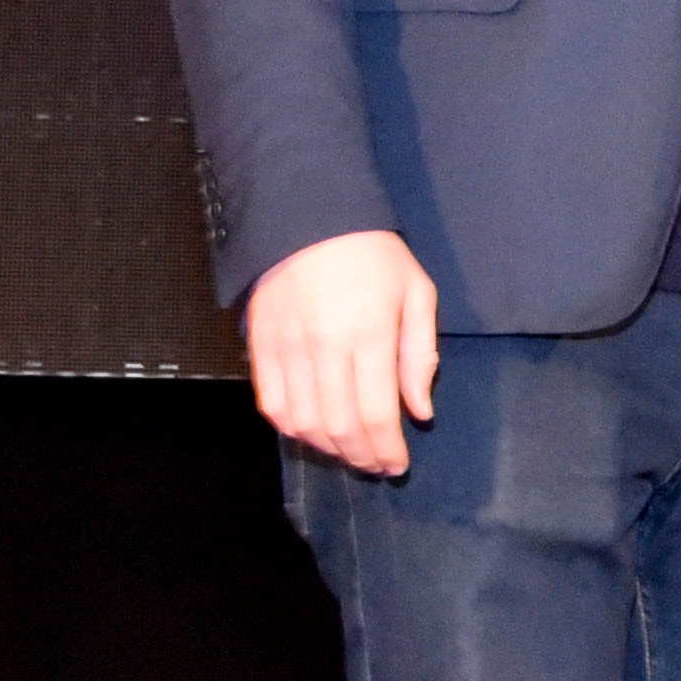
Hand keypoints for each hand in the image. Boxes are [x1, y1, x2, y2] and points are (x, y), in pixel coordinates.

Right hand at [246, 228, 441, 472]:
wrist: (309, 214)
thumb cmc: (372, 254)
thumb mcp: (416, 292)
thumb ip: (419, 354)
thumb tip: (420, 412)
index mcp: (370, 334)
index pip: (377, 414)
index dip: (387, 450)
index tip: (397, 465)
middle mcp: (325, 347)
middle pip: (340, 427)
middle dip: (361, 457)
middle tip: (375, 466)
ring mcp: (287, 348)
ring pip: (303, 423)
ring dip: (327, 449)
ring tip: (347, 452)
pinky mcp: (260, 345)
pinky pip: (271, 403)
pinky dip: (290, 428)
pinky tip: (310, 431)